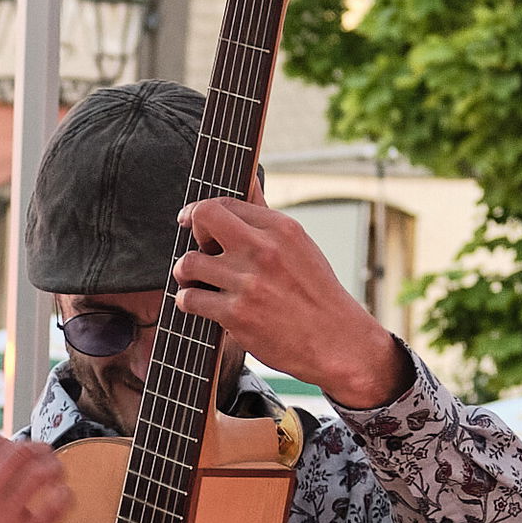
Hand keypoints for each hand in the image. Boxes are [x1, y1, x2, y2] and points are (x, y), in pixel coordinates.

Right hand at [0, 430, 71, 522]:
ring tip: (56, 473)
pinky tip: (60, 498)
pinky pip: (57, 502)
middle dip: (35, 449)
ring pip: (40, 470)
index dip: (7, 441)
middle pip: (17, 451)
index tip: (15, 450)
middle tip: (43, 457)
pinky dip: (65, 494)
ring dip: (54, 466)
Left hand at [172, 197, 407, 407]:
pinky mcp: (236, 314)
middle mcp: (263, 249)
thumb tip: (250, 180)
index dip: (201, 212)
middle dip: (192, 232)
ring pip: (188, 263)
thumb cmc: (316, 294)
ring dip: (185, 274)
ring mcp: (248, 282)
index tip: (192, 222)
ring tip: (196, 283)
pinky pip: (190, 299)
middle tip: (199, 251)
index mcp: (281, 228)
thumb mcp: (300, 245)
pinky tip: (200, 304)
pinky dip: (188, 302)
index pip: (225, 203)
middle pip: (203, 217)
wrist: (336, 341)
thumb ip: (267, 217)